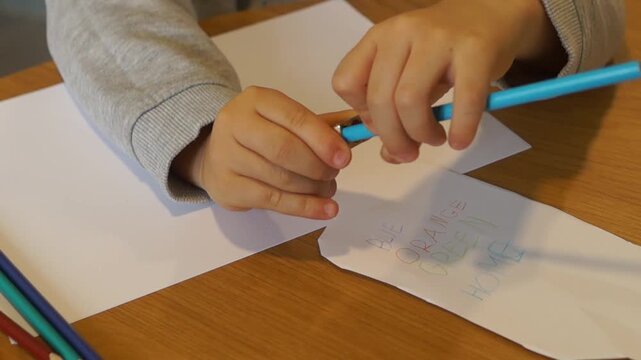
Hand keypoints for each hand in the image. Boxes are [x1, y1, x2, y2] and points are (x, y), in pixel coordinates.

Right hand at [173, 86, 351, 218]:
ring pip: (280, 178)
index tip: (344, 158)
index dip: (323, 139)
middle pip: (284, 149)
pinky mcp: (226, 186)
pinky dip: (303, 207)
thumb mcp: (286, 121)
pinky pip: (272, 200)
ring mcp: (225, 156)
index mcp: (256, 99)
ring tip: (328, 190)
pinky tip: (324, 209)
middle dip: (317, 166)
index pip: (294, 118)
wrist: (216, 155)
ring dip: (313, 189)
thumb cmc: (261, 135)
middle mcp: (235, 123)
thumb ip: (319, 127)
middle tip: (334, 174)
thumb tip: (357, 135)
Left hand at [332, 0, 560, 162]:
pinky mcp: (475, 49)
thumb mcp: (409, 70)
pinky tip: (459, 140)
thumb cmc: (443, 48)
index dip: (361, 114)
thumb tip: (391, 155)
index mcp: (379, 38)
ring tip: (434, 139)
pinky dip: (461, 128)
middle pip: (379, 98)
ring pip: (409, 100)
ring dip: (420, 133)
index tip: (382, 126)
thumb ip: (395, 110)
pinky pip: (463, 98)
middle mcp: (402, 33)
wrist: (490, 11)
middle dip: (392, 137)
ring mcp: (438, 38)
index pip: (346, 83)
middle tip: (408, 153)